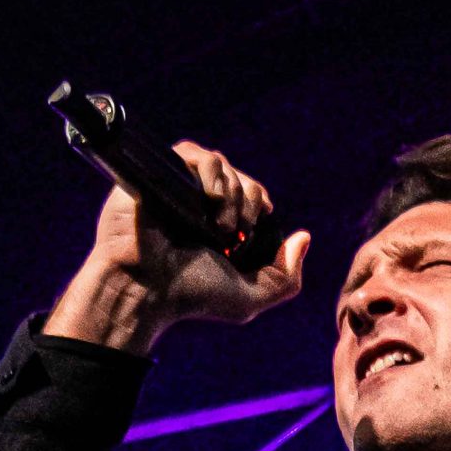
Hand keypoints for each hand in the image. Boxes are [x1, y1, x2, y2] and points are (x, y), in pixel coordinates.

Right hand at [43, 140, 309, 355]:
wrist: (147, 287)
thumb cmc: (192, 296)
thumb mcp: (251, 297)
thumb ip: (287, 276)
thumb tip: (304, 237)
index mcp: (219, 224)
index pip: (253, 194)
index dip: (260, 206)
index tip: (251, 230)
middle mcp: (199, 203)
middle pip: (242, 178)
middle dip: (248, 204)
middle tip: (234, 235)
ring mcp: (179, 186)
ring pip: (221, 164)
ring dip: (231, 194)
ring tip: (218, 227)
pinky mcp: (158, 172)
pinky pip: (194, 153)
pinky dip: (210, 173)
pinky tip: (207, 201)